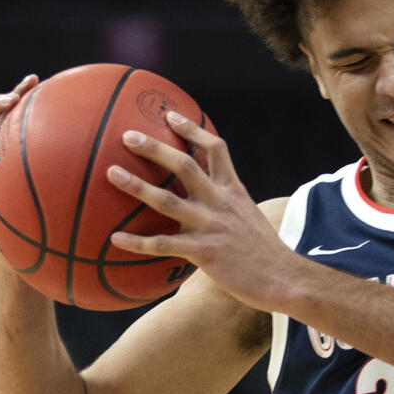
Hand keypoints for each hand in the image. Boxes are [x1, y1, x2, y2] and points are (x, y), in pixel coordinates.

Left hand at [105, 111, 289, 310]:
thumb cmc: (264, 252)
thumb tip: (207, 203)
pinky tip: (115, 240)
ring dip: (136, 186)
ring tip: (111, 173)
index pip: (215, 149)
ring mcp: (211, 226)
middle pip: (184, 165)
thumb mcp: (250, 216)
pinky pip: (163, 244)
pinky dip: (137, 242)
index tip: (170, 116)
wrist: (282, 277)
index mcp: (233, 190)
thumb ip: (229, 206)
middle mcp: (220, 202)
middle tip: (128, 136)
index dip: (192, 130)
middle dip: (155, 148)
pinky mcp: (203, 251)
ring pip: (167, 200)